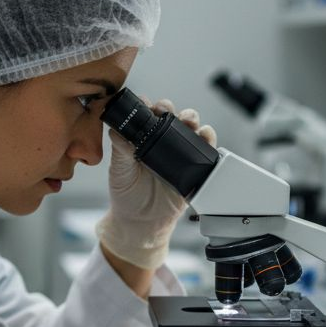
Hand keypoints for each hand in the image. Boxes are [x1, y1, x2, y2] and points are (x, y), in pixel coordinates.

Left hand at [95, 100, 216, 269]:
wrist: (141, 223)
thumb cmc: (127, 195)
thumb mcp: (120, 170)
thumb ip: (120, 150)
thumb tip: (116, 130)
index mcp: (143, 138)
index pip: (148, 114)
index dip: (148, 105)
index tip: (145, 103)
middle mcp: (163, 142)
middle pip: (172, 116)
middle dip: (171, 108)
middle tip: (165, 110)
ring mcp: (180, 154)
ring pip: (191, 128)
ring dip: (192, 118)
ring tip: (188, 120)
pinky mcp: (195, 168)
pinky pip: (206, 151)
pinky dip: (209, 140)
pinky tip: (205, 136)